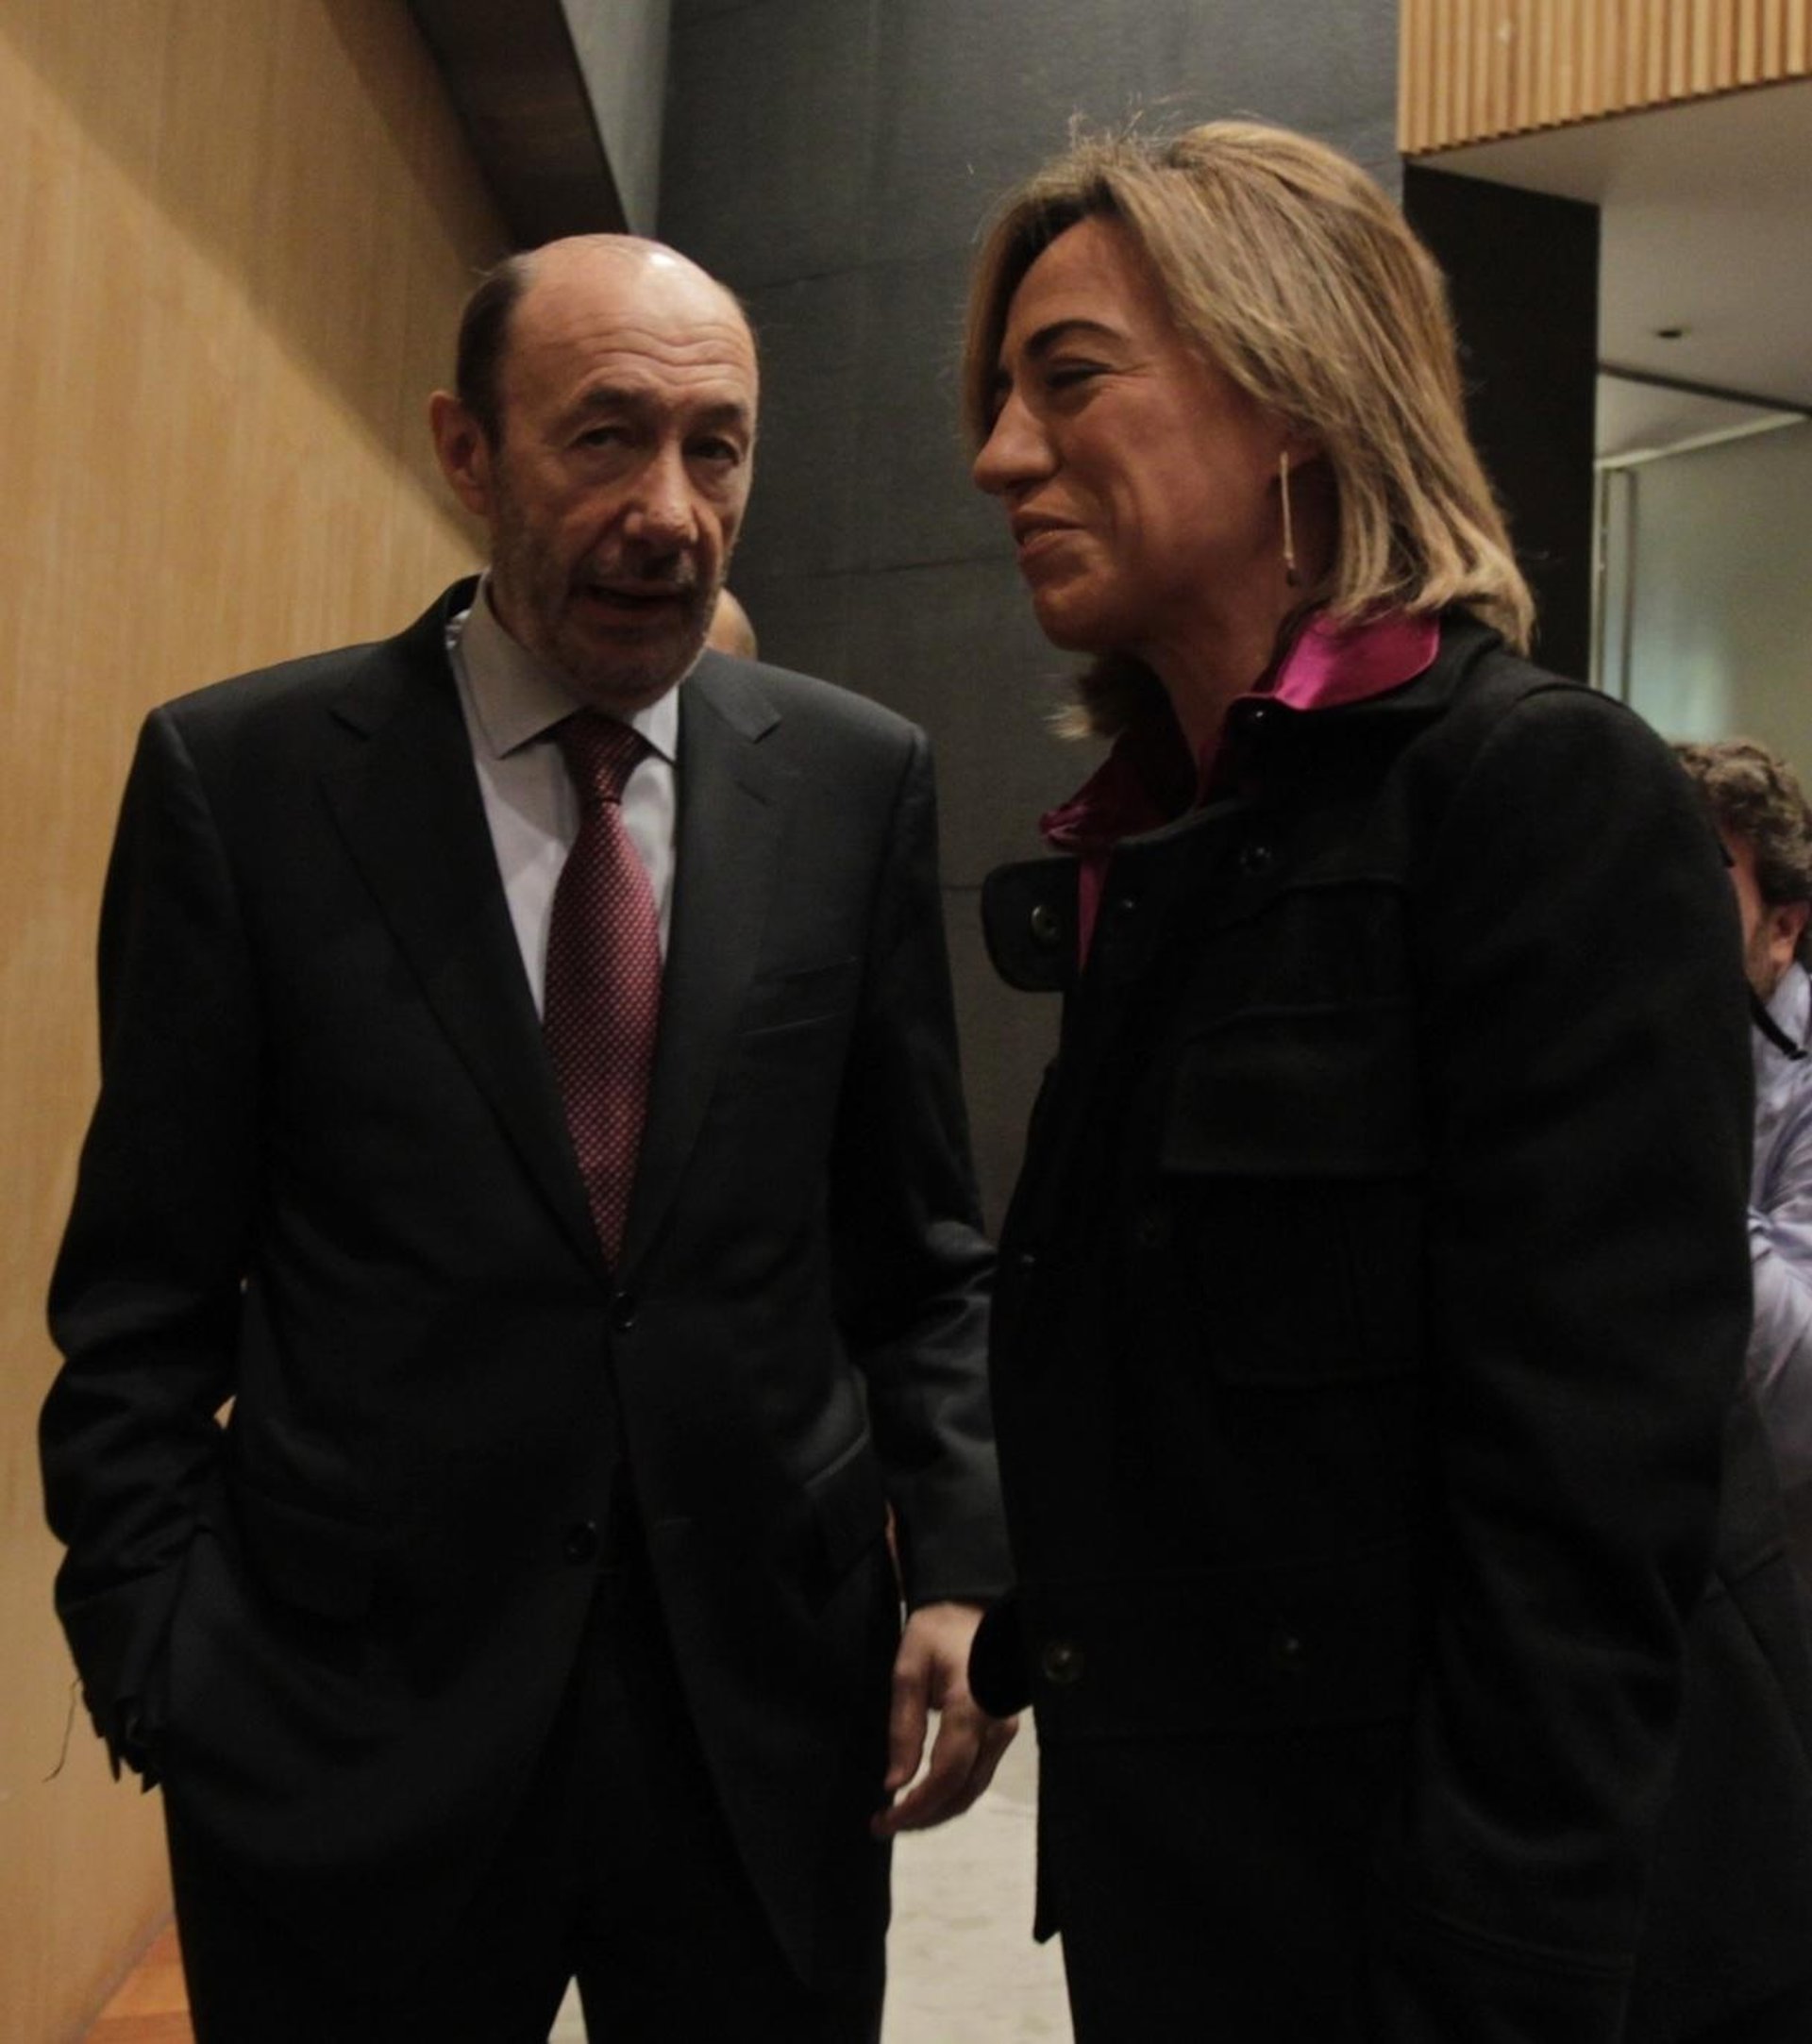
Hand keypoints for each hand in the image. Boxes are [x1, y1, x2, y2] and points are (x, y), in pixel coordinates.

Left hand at [870, 1600, 1018, 1838]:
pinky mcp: (1003, 1732)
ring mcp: (1005, 1731)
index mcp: (970, 1709)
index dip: (916, 1806)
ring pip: (973, 1789)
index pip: (946, 1775)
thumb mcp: (908, 1672)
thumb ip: (903, 1728)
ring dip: (938, 1810)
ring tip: (899, 1817)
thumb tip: (896, 1784)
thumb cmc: (936, 1632)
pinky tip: (925, 1796)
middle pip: (963, 1792)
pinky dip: (951, 1793)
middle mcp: (995, 1727)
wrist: (972, 1606)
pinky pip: (978, 1774)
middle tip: (883, 1825)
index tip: (884, 1820)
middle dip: (924, 1817)